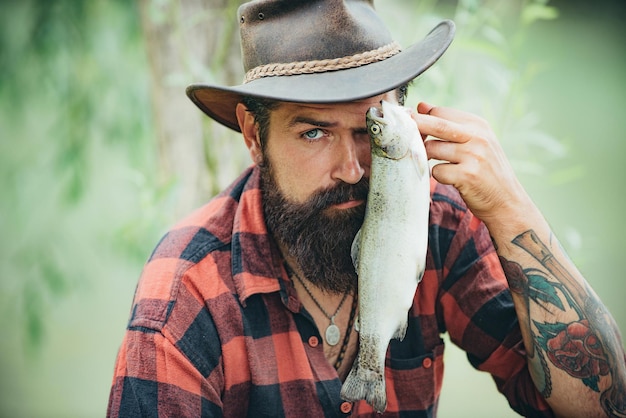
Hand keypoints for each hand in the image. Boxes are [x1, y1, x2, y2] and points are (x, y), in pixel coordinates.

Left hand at [414, 102, 531, 224]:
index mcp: (478, 125)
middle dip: (415, 128)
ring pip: (432, 149)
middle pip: (436, 125)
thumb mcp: (474, 142)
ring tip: (441, 165)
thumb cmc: (486, 170)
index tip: (413, 127)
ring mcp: (473, 156)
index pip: (440, 112)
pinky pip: (436, 171)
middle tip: (404, 137)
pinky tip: (450, 179)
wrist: (507, 200)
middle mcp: (477, 137)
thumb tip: (421, 106)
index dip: (422, 119)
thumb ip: (449, 125)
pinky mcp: (467, 175)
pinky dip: (437, 176)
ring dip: (427, 159)